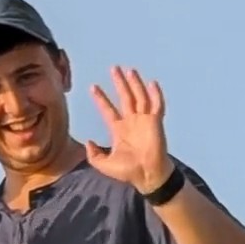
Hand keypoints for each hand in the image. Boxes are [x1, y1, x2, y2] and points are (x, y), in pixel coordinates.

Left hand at [80, 67, 172, 193]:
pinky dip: (155, 95)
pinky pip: (157, 105)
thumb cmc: (128, 171)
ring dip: (135, 84)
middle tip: (114, 68)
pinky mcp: (155, 122)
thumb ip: (94, 155)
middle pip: (124, 97)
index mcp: (119, 129)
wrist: (147, 175)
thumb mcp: (104, 165)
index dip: (101, 99)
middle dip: (119, 83)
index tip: (93, 87)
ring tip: (129, 70)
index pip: (108, 110)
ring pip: (139, 97)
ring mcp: (144, 121)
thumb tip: (87, 142)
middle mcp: (131, 122)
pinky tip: (152, 83)